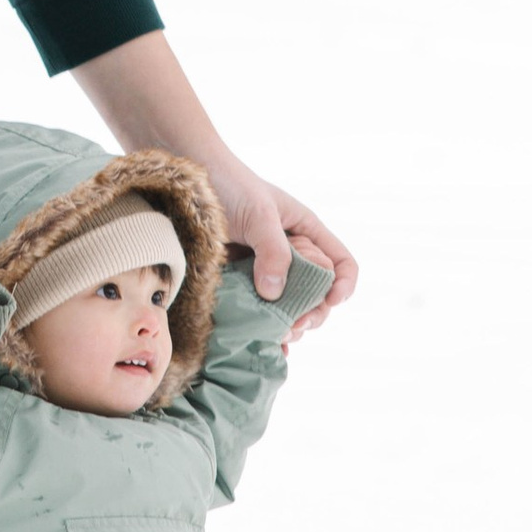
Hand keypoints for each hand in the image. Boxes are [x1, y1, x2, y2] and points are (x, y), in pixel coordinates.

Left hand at [210, 160, 356, 330]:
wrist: (187, 185)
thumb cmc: (230, 185)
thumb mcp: (259, 213)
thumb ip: (273, 251)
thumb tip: (275, 294)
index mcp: (306, 233)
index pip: (342, 263)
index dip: (344, 284)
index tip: (331, 300)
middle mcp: (291, 255)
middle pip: (319, 295)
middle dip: (313, 313)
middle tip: (295, 325)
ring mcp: (266, 272)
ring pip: (291, 309)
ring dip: (289, 326)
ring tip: (277, 334)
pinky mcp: (241, 285)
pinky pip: (260, 313)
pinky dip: (265, 332)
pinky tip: (265, 346)